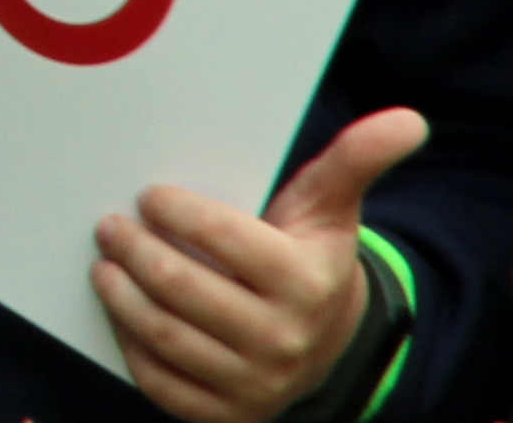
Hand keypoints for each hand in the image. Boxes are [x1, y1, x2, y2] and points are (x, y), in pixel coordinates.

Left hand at [93, 105, 421, 421]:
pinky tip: (122, 317)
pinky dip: (133, 350)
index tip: (149, 194)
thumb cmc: (312, 257)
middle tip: (109, 225)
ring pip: (167, 337)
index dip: (177, 212)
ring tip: (104, 266)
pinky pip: (165, 386)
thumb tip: (408, 120)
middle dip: (135, 251)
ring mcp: (257, 382)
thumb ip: (356, 160)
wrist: (329, 341)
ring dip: (121, 298)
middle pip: (184, 288)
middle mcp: (285, 339)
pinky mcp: (230, 414)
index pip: (226, 239)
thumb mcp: (331, 207)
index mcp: (307, 282)